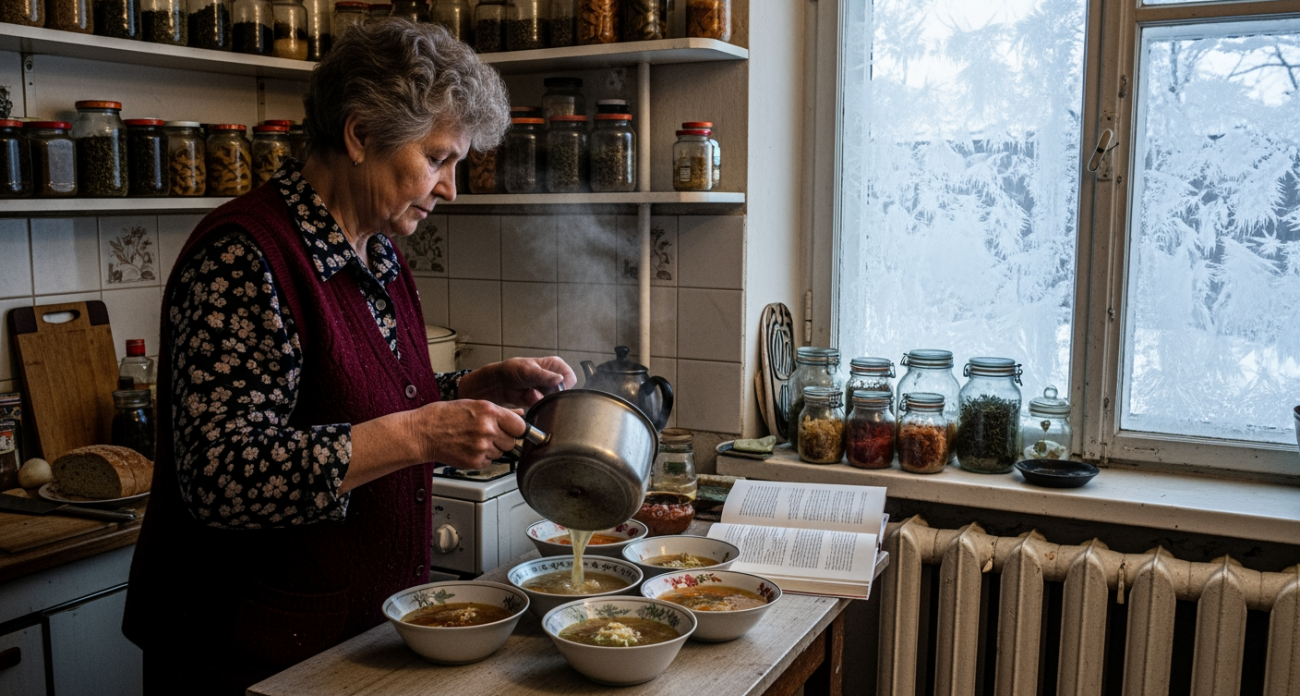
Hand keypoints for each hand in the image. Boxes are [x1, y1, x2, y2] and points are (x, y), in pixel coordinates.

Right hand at [408, 399, 526, 468]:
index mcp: (489, 412)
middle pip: (512, 441)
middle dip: (503, 439)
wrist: (422, 432)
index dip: (516, 428)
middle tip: (487, 433)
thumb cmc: (444, 416)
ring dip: (492, 449)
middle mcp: (487, 429)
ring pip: (501, 453)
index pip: (520, 425)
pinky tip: (469, 448)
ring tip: (474, 440)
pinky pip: (489, 462)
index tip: (513, 429)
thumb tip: (520, 415)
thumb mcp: (474, 405)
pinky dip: (482, 458)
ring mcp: (481, 447)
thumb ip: (500, 412)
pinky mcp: (475, 462)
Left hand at [458, 357, 577, 407]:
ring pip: (554, 400)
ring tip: (530, 395)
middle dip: (552, 395)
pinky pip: (544, 407)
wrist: (496, 383)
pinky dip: (536, 405)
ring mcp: (546, 390)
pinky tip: (527, 399)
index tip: (555, 388)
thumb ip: (544, 375)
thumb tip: (560, 379)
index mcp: (554, 365)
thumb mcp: (528, 370)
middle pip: (563, 390)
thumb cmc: (510, 370)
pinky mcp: (539, 401)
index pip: (569, 376)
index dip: (564, 384)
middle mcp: (552, 378)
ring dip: (542, 400)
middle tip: (540, 393)